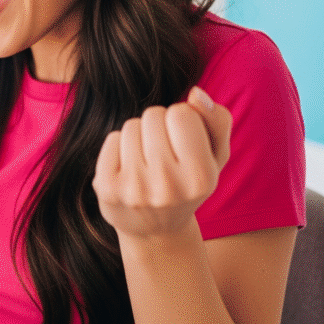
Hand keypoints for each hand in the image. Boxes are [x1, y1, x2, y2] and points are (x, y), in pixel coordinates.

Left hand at [92, 87, 231, 241]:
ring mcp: (134, 190)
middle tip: (164, 153)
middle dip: (159, 125)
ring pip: (131, 126)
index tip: (184, 140)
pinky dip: (120, 146)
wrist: (156, 230)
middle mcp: (167, 187)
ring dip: (139, 135)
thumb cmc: (189, 182)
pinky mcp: (107, 189)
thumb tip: (195, 93)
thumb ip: (216, 120)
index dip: (183, 119)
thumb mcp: (215, 155)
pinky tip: (128, 169)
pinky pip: (112, 139)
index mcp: (201, 179)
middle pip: (154, 115)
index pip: (181, 113)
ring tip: (147, 161)